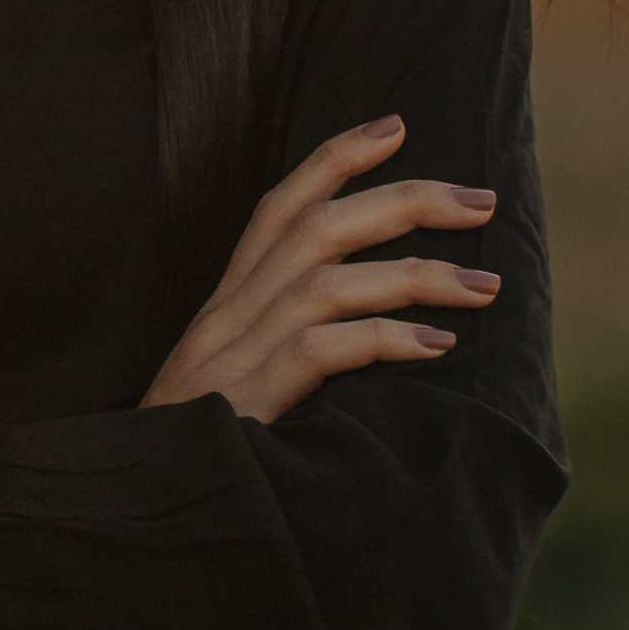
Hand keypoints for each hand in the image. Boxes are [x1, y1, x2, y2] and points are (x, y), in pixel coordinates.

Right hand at [139, 115, 499, 423]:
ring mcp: (236, 354)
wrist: (144, 504)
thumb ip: (283, 342)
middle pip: (318, 227)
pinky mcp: (249, 400)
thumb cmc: (205, 446)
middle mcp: (230, 313)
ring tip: (484, 286)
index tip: (395, 125)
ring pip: (328, 281)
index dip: (335, 159)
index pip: (279, 207)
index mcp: (228, 301)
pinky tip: (437, 346)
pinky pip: (322, 349)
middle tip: (482, 200)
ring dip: (416, 274)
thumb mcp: (235, 380)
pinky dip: (385, 339)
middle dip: (405, 201)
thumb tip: (369, 318)